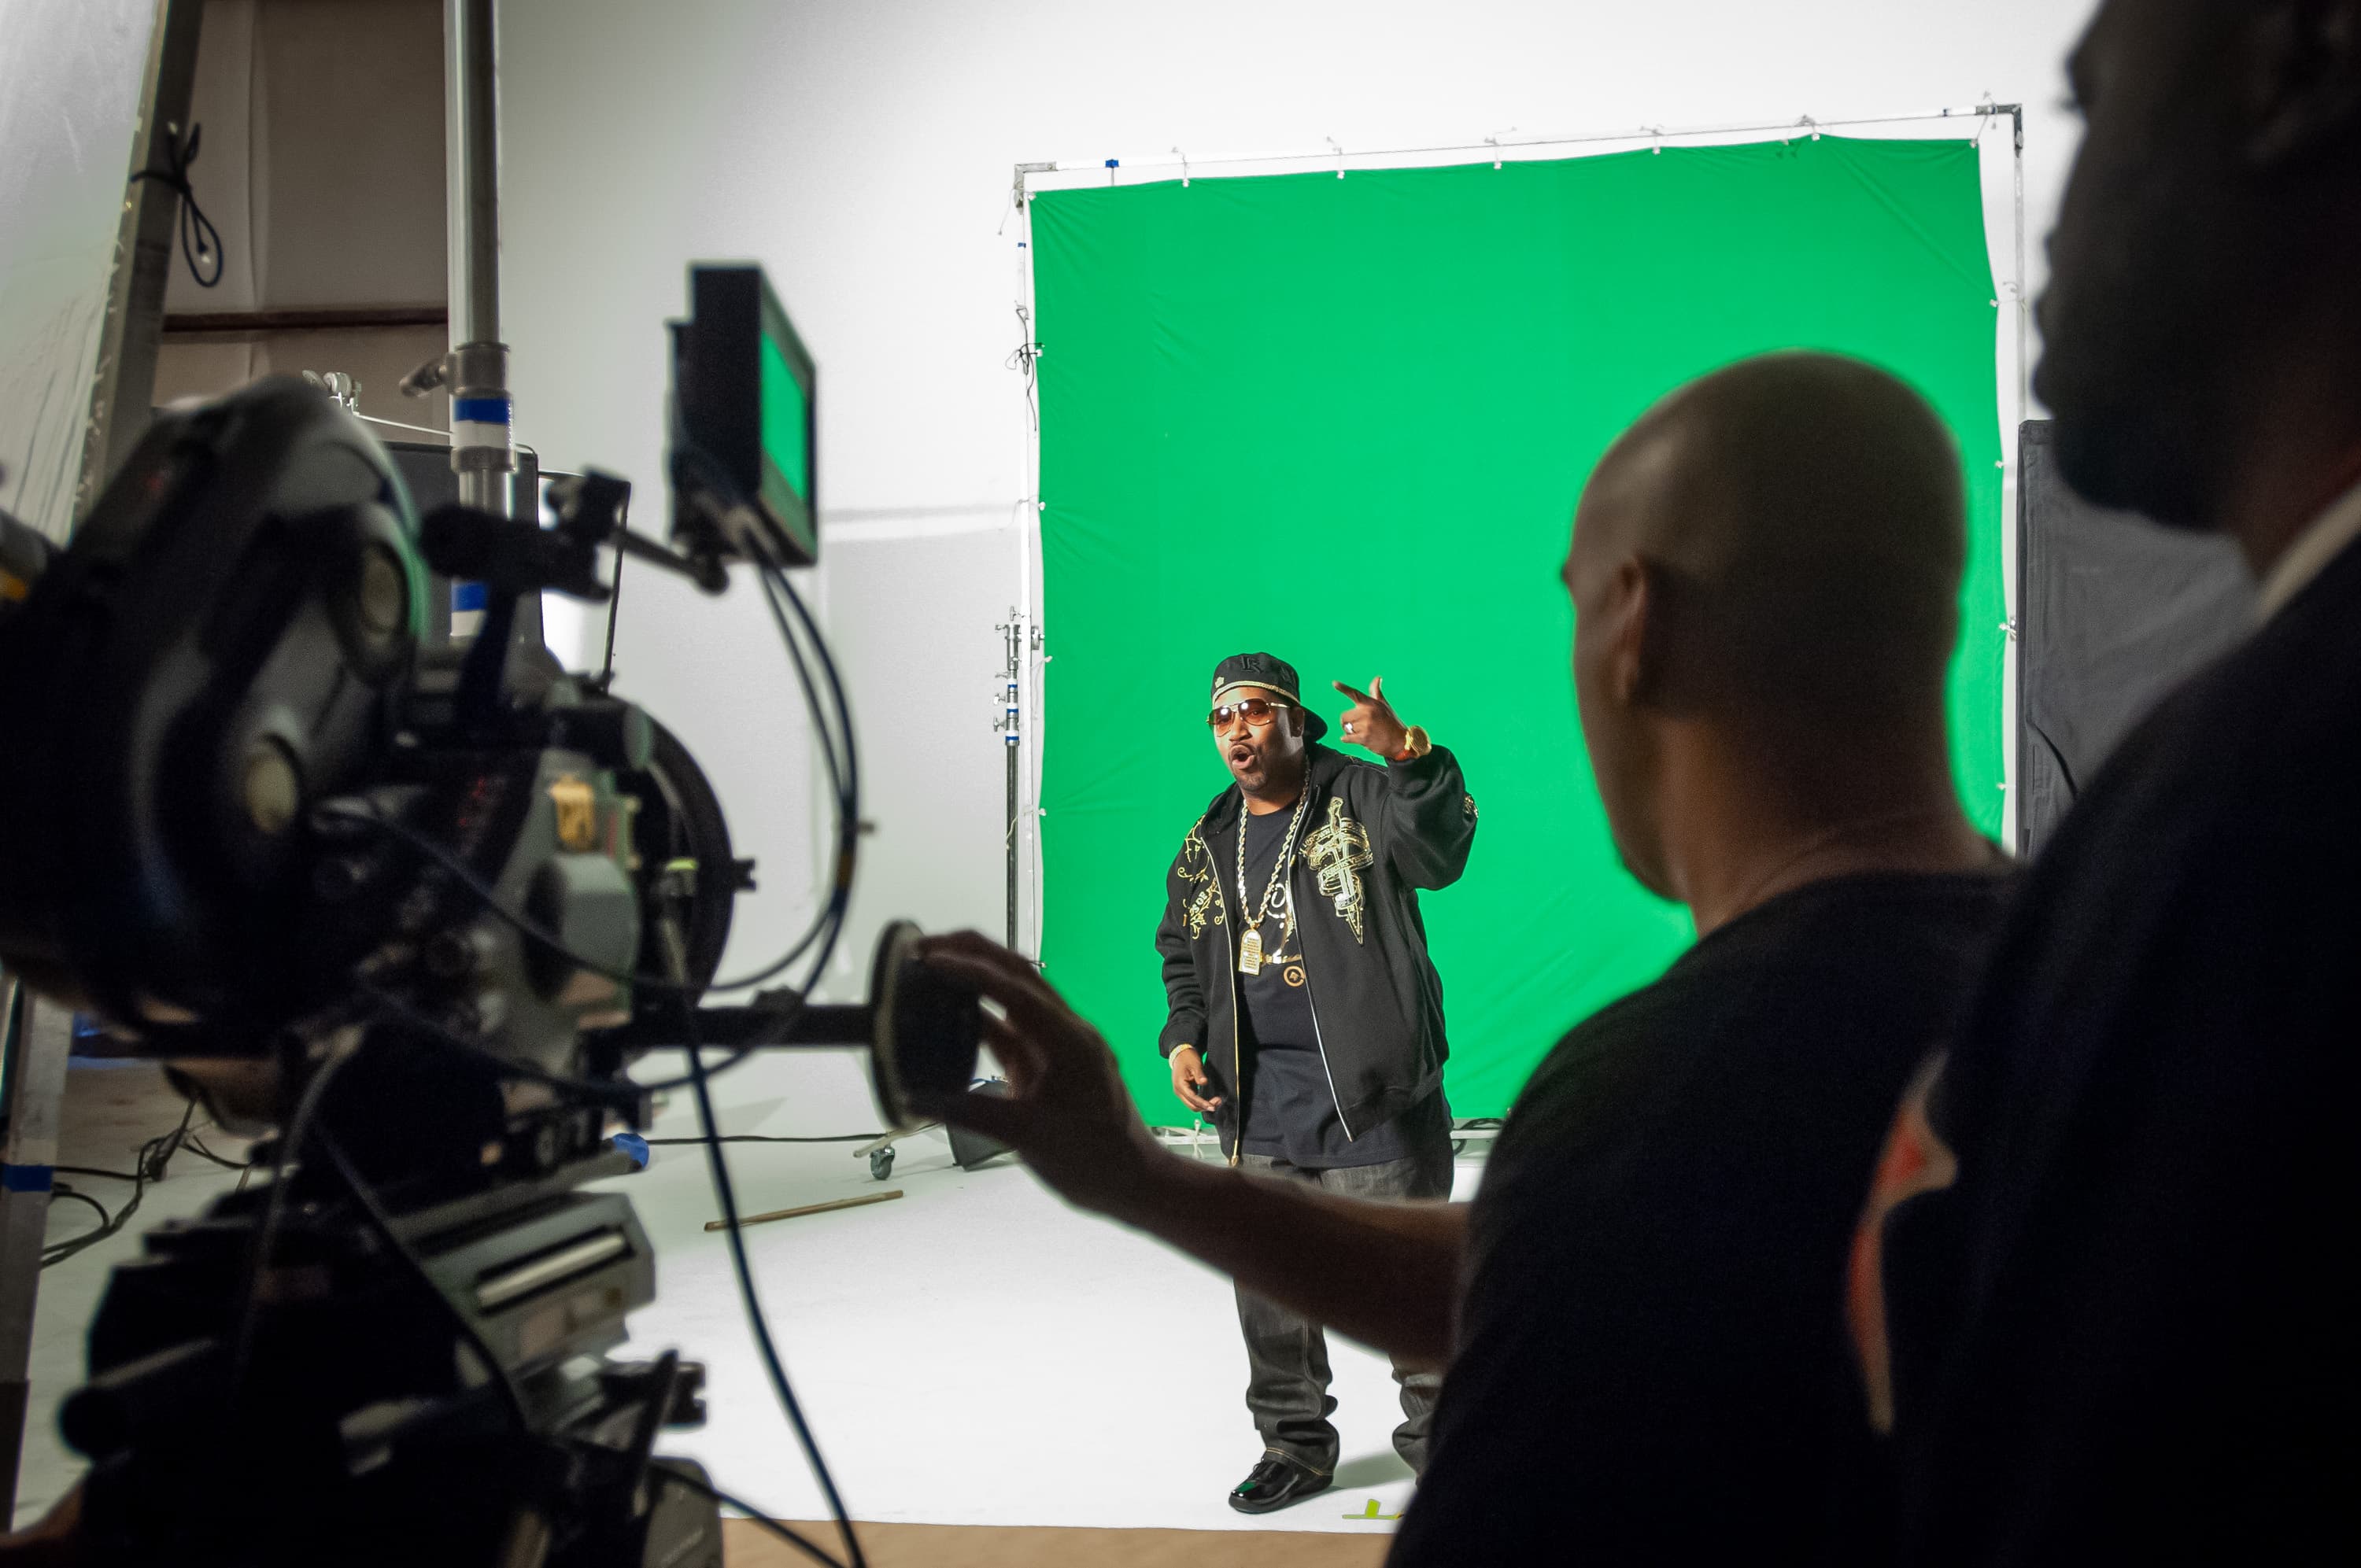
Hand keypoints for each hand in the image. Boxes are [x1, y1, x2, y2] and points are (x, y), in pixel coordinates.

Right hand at [914, 932, 1168, 1217]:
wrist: (1133, 1181)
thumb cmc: (1092, 1161)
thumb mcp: (1025, 1137)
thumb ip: (968, 1112)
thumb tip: (915, 1098)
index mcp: (1069, 1040)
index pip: (1014, 989)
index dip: (970, 970)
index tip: (928, 960)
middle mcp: (1067, 1030)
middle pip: (1017, 974)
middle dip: (972, 953)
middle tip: (923, 948)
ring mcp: (1060, 1044)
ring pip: (1014, 995)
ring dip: (976, 978)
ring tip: (931, 969)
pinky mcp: (1050, 1061)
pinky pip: (1012, 1027)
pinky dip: (981, 1015)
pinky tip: (950, 1014)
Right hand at [1170, 1044, 1221, 1113]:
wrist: (1181, 1055)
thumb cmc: (1187, 1058)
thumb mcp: (1195, 1065)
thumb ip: (1199, 1075)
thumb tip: (1204, 1082)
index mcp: (1180, 1085)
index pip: (1192, 1098)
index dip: (1203, 1103)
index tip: (1212, 1106)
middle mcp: (1179, 1091)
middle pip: (1192, 1106)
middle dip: (1204, 1107)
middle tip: (1217, 1103)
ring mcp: (1181, 1092)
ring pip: (1192, 1105)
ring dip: (1203, 1106)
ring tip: (1216, 1101)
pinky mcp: (1185, 1092)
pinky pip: (1193, 1101)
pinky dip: (1201, 1102)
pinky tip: (1209, 1100)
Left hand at [1332, 676, 1408, 757]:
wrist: (1400, 741)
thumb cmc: (1391, 722)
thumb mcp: (1384, 705)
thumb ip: (1376, 692)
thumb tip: (1377, 678)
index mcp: (1371, 703)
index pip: (1355, 694)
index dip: (1343, 688)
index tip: (1334, 683)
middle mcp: (1367, 712)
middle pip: (1344, 716)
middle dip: (1348, 722)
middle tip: (1358, 725)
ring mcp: (1365, 725)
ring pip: (1346, 728)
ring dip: (1351, 732)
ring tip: (1363, 732)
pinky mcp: (1364, 737)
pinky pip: (1346, 738)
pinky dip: (1347, 739)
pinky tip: (1356, 739)